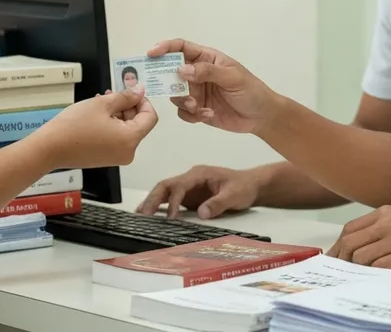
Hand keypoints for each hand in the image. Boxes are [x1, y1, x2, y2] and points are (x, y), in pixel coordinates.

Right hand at [39, 87, 157, 168]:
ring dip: (117, 114)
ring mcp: (117, 158)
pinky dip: (111, 125)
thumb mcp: (102, 104)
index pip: (150, 117)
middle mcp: (129, 152)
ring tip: (100, 101)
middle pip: (138, 124)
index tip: (129, 91)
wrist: (50, 148)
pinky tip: (96, 114)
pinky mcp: (106, 159)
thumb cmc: (76, 124)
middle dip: (128, 106)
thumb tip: (141, 91)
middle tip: (111, 93)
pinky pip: (116, 139)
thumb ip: (126, 97)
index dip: (143, 101)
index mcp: (131, 139)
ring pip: (126, 130)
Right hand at [135, 165, 260, 218]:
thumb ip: (218, 203)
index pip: (180, 185)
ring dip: (152, 201)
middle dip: (154, 198)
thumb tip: (201, 213)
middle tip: (142, 214)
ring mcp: (189, 187)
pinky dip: (160, 206)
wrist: (251, 185)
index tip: (171, 217)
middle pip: (167, 185)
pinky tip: (150, 215)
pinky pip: (171, 200)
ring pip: (165, 191)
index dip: (173, 200)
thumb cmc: (243, 187)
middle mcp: (190, 178)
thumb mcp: (234, 195)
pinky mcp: (189, 197)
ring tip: (139, 215)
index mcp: (199, 174)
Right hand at [147, 39, 279, 133]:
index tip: (151, 54)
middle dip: (168, 80)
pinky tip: (208, 115)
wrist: (261, 116)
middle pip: (172, 72)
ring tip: (198, 106)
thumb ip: (207, 71)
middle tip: (170, 88)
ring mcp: (197, 92)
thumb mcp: (232, 77)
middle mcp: (198, 74)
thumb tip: (181, 69)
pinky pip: (184, 112)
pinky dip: (191, 115)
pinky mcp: (198, 110)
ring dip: (183, 100)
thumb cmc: (251, 91)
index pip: (181, 48)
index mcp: (207, 58)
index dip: (165, 48)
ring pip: (175, 94)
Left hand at [326, 206, 390, 268]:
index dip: (338, 244)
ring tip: (361, 272)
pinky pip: (376, 267)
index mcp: (385, 212)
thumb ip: (382, 226)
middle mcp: (386, 224)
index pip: (350, 228)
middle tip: (340, 268)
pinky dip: (372, 273)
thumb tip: (359, 243)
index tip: (334, 255)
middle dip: (341, 258)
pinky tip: (376, 275)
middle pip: (350, 242)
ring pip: (360, 257)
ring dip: (357, 267)